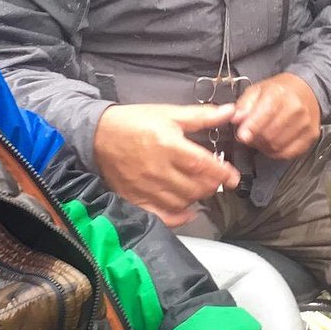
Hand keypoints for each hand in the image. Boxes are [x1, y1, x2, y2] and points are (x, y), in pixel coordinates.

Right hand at [93, 103, 240, 226]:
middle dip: (212, 185)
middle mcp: (158, 169)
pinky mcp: (135, 199)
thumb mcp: (168, 113)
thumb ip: (201, 116)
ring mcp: (146, 188)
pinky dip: (179, 217)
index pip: (202, 165)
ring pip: (182, 202)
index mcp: (168, 145)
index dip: (222, 173)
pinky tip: (187, 210)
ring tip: (199, 188)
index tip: (232, 177)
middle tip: (215, 179)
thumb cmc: (135, 122)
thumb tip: (230, 112)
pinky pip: (163, 216)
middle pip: (196, 187)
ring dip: (196, 197)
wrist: (98, 135)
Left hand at [231, 73, 320, 160]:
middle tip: (249, 135)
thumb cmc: (279, 92)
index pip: (265, 114)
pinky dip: (276, 152)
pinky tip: (272, 144)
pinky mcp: (311, 136)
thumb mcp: (256, 91)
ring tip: (261, 137)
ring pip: (277, 146)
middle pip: (269, 134)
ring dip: (264, 146)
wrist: (306, 91)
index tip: (242, 135)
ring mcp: (305, 124)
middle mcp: (295, 108)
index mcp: (279, 93)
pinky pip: (288, 153)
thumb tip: (236, 118)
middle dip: (255, 138)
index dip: (252, 127)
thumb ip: (244, 105)